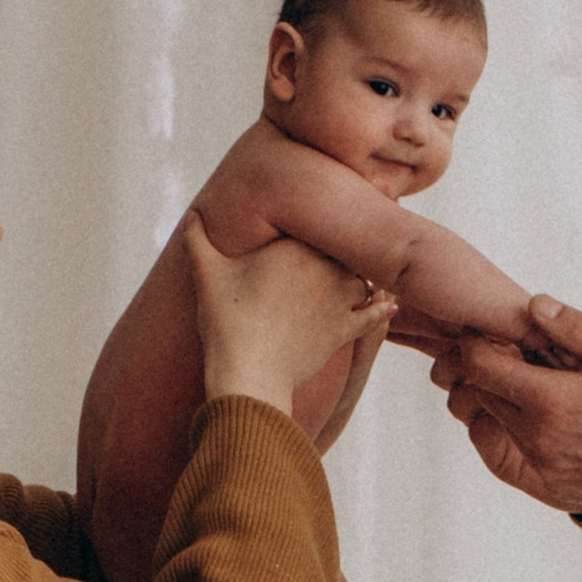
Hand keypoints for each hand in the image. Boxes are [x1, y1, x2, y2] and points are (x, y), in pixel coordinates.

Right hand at [185, 212, 393, 413]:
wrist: (249, 374)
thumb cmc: (226, 322)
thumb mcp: (206, 275)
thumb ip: (197, 240)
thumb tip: (190, 215)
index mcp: (293, 247)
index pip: (322, 222)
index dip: (328, 217)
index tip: (334, 208)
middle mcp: (323, 268)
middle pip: (346, 248)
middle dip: (348, 245)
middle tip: (362, 234)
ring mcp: (337, 300)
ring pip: (362, 278)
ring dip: (361, 277)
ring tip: (361, 273)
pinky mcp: (343, 331)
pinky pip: (372, 315)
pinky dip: (382, 309)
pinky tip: (391, 304)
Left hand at [432, 296, 581, 517]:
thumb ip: (579, 331)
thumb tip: (535, 304)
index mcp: (554, 401)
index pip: (479, 365)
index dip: (477, 342)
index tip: (494, 333)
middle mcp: (537, 437)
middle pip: (478, 392)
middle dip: (486, 367)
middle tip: (514, 353)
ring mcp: (538, 467)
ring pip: (485, 423)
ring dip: (494, 399)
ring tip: (525, 383)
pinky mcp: (544, 488)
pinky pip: (498, 458)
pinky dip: (499, 433)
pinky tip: (523, 418)